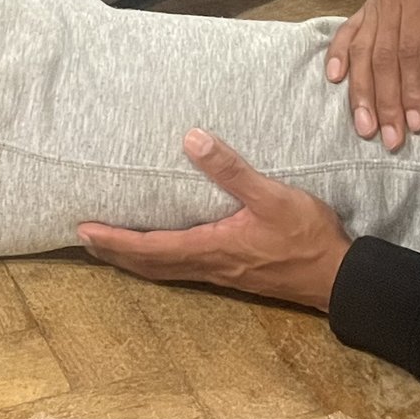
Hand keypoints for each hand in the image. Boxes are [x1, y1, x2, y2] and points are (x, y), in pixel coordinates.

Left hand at [78, 130, 350, 311]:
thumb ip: (232, 170)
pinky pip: (182, 270)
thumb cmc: (306, 236)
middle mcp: (208, 265)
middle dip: (114, 252)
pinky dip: (159, 262)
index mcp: (210, 247)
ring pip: (163, 271)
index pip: (149, 247)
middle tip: (84, 238)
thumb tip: (192, 140)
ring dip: (133, 260)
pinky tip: (162, 252)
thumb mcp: (271, 196)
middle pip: (148, 265)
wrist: (335, 278)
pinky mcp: (232, 274)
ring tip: (111, 246)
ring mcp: (220, 273)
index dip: (114, 240)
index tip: (84, 230)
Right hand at [327, 0, 419, 148]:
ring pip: (361, 51)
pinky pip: (348, 31)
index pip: (411, 52)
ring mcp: (375, 1)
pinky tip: (335, 78)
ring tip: (363, 125)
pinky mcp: (370, 3)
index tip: (417, 124)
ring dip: (360, 90)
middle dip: (384, 102)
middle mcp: (389, 0)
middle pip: (381, 58)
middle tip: (389, 139)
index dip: (413, 90)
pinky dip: (339, 54)